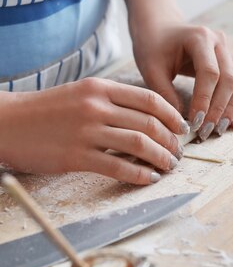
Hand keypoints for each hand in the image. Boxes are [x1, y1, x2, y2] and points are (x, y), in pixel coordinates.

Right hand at [0, 78, 188, 184]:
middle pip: (149, 123)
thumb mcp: (82, 93)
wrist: (7, 122)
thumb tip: (150, 118)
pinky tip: (149, 178)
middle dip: (171, 141)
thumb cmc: (48, 110)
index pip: (150, 99)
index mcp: (101, 87)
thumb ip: (114, 101)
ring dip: (161, 158)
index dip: (172, 115)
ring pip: (139, 144)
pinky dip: (139, 175)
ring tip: (169, 166)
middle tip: (178, 152)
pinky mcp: (75, 156)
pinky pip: (118, 167)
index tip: (181, 128)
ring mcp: (86, 131)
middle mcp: (96, 106)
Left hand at [130, 8, 232, 140]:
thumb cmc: (153, 46)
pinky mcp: (230, 60)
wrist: (160, 27)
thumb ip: (165, 94)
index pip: (210, 72)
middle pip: (229, 79)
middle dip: (219, 108)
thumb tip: (182, 124)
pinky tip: (228, 121)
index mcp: (199, 37)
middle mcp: (219, 41)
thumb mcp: (151, 69)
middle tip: (206, 131)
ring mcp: (227, 50)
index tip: (195, 122)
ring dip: (230, 108)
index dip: (205, 100)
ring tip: (218, 130)